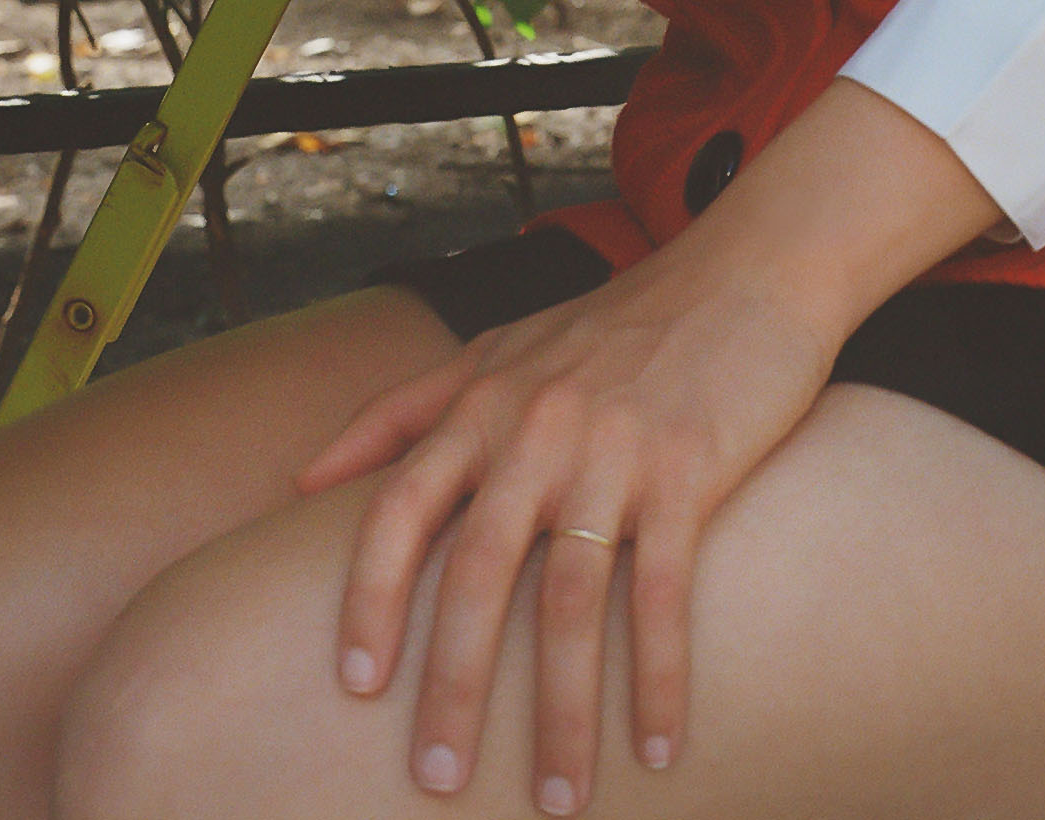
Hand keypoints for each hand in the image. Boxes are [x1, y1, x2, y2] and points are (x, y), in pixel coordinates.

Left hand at [294, 248, 839, 808]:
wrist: (739, 276)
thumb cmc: (610, 328)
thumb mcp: (492, 351)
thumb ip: (400, 414)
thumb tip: (304, 482)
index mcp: (480, 403)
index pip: (400, 506)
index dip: (368, 595)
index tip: (353, 683)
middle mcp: (533, 428)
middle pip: (476, 572)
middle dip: (452, 683)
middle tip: (434, 779)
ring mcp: (610, 451)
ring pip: (568, 601)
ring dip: (558, 712)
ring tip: (555, 801)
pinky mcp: (689, 473)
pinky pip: (665, 594)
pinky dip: (658, 677)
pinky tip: (655, 749)